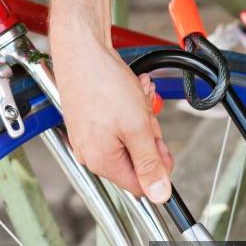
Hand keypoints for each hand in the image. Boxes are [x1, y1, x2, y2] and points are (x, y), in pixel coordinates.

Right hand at [51, 35, 172, 202]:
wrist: (82, 50)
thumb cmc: (103, 85)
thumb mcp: (137, 128)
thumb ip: (150, 164)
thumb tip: (159, 195)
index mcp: (102, 161)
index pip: (140, 185)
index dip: (158, 167)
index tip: (162, 146)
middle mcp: (91, 154)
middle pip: (136, 160)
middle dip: (148, 137)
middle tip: (146, 115)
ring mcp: (89, 139)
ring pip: (130, 140)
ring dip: (141, 119)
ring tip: (137, 97)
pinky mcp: (89, 123)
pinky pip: (119, 126)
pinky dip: (130, 110)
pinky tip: (131, 93)